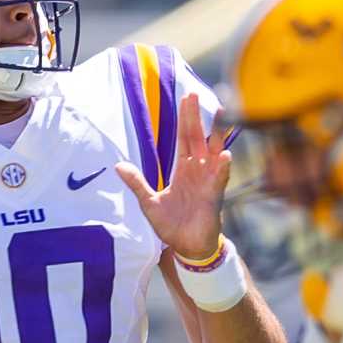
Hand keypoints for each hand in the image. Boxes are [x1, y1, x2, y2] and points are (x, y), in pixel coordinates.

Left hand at [116, 93, 229, 259]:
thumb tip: (118, 166)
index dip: (185, 119)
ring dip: (215, 134)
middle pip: (197, 138)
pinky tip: (223, 155)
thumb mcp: (148, 202)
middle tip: (193, 94)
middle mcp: (198, 171)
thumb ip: (136, 183)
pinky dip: (222, 167)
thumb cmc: (171, 225)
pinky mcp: (214, 197)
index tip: (185, 99)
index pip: (184, 139)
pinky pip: (220, 179)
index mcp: (183, 170)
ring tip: (218, 113)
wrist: (186, 247)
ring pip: (213, 152)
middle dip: (195, 117)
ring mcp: (208, 182)